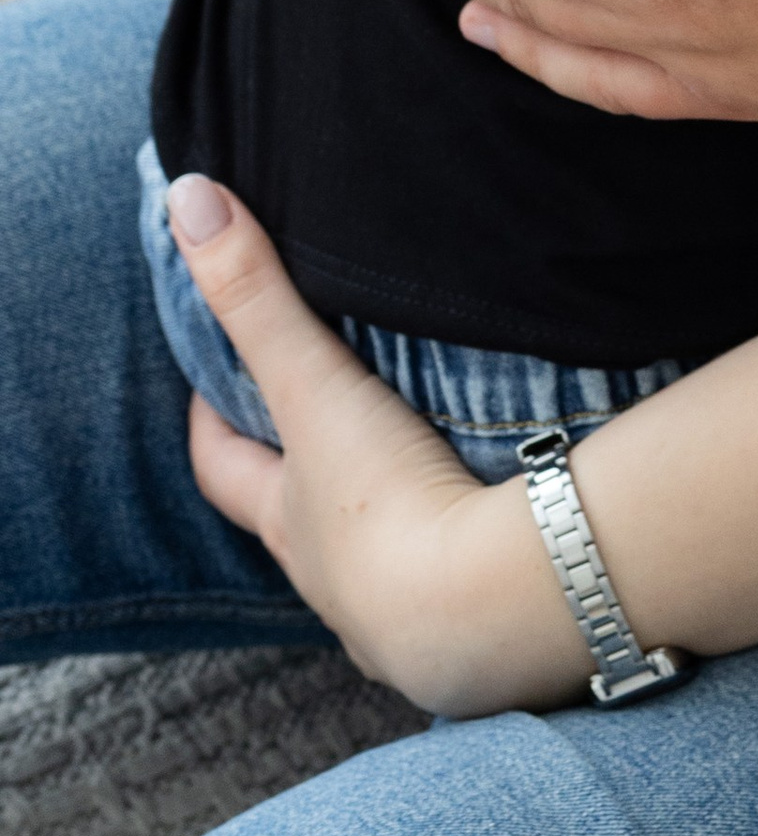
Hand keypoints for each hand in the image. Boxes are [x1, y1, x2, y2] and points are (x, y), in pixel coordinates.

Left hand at [164, 171, 589, 716]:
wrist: (483, 608)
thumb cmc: (386, 504)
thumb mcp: (316, 389)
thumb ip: (259, 295)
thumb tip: (185, 198)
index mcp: (291, 524)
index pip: (226, 470)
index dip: (213, 421)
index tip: (217, 376)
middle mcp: (332, 582)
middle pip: (295, 524)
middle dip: (297, 480)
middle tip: (317, 422)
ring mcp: (398, 619)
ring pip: (373, 567)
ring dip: (385, 528)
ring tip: (419, 473)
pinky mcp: (471, 637)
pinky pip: (455, 592)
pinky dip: (462, 562)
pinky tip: (494, 539)